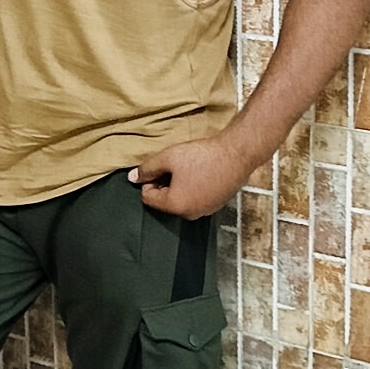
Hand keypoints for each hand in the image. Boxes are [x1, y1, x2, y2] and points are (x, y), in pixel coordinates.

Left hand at [128, 131, 249, 218]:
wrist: (237, 154)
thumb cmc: (202, 156)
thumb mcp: (168, 158)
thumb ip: (147, 169)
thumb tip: (132, 178)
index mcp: (175, 206)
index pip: (147, 198)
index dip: (149, 180)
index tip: (161, 166)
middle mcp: (189, 214)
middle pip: (164, 201)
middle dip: (164, 184)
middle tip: (176, 165)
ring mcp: (205, 211)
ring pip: (181, 200)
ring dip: (180, 185)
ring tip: (191, 167)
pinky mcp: (217, 205)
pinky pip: (196, 199)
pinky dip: (194, 188)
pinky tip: (202, 172)